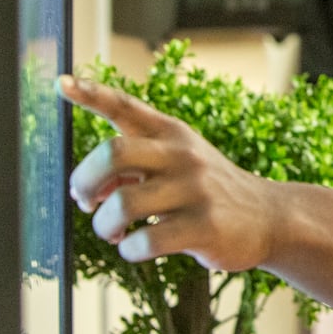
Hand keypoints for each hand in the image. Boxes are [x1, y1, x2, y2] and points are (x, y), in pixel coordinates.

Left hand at [64, 74, 276, 271]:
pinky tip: (136, 247)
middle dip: (85, 181)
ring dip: (104, 225)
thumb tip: (85, 190)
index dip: (92, 93)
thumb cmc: (210, 190)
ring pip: (122, 204)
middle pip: (114, 153)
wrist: (270, 216)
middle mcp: (183, 154)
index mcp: (173, 133)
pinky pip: (145, 241)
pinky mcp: (204, 226)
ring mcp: (196, 190)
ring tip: (112, 232)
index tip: (62, 83)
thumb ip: (135, 166)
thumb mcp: (181, 162)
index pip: (127, 105)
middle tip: (86, 200)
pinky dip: (128, 249)